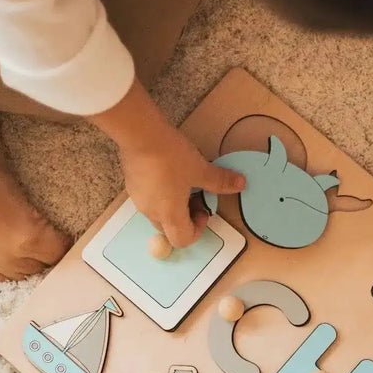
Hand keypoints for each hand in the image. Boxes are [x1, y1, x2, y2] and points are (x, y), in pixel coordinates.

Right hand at [89, 78, 244, 247]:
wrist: (139, 132)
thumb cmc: (171, 156)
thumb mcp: (200, 169)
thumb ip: (220, 181)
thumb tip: (241, 184)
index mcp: (169, 215)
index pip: (183, 240)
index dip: (198, 230)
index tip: (204, 211)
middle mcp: (151, 212)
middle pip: (170, 228)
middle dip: (186, 218)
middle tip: (196, 196)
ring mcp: (138, 199)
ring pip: (159, 214)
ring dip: (173, 206)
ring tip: (182, 183)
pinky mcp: (131, 185)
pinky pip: (149, 199)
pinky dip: (161, 195)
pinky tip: (167, 173)